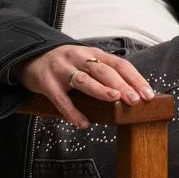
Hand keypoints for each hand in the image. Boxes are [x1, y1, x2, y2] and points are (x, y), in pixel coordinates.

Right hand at [20, 44, 154, 126]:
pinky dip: (72, 112)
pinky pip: (61, 100)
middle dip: (121, 85)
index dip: (134, 78)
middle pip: (104, 71)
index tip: (148, 94)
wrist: (30, 56)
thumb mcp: (86, 62)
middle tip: (135, 99)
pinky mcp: (47, 83)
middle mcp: (79, 58)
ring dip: (100, 90)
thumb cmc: (65, 63)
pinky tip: (83, 123)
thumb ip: (104, 73)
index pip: (119, 64)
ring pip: (84, 80)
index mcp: (93, 54)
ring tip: (114, 100)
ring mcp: (62, 70)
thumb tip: (131, 93)